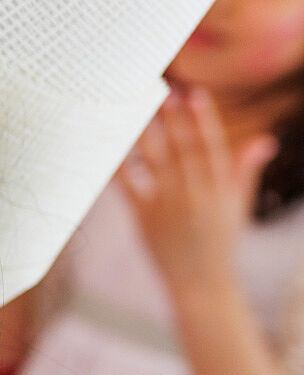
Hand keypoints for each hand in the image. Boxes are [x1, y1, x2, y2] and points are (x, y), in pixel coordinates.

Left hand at [116, 88, 275, 295]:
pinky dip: (120, 166)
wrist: (202, 285)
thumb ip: (245, 170)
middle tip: (161, 90)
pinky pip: (129, 187)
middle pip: (182, 149)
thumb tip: (264, 141)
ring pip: (155, 162)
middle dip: (173, 118)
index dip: (203, 119)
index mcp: (221, 190)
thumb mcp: (238, 206)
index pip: (212, 147)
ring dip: (145, 134)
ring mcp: (169, 207)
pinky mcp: (145, 220)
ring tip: (134, 109)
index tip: (195, 94)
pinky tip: (111, 145)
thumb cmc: (220, 241)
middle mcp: (196, 195)